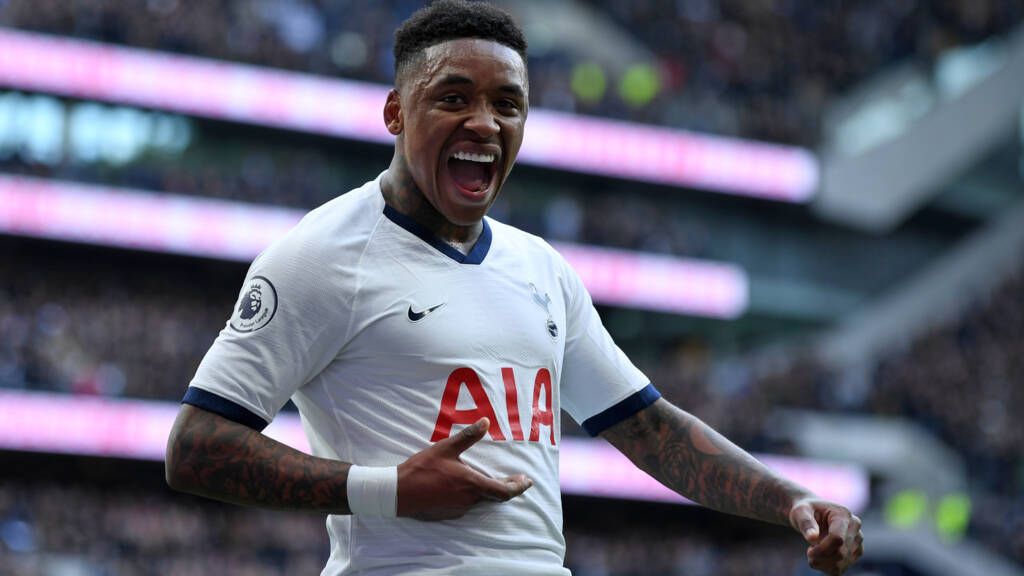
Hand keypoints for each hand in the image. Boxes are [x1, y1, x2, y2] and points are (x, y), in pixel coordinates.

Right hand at [396, 417, 532, 520]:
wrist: (398, 493)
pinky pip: (467, 504)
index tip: (527, 482)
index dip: (518, 488)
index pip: (503, 492)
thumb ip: (468, 436)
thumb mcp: (446, 448)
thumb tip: (486, 422)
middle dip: (507, 487)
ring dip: (488, 491)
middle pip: (494, 496)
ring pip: (480, 500)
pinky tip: (466, 487)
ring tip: (492, 480)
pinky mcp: (448, 513)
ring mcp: (458, 509)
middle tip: (517, 480)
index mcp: (471, 484)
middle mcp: (468, 500)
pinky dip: (473, 495)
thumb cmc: (422, 469)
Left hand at [789, 498, 863, 574]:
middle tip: (809, 552)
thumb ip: (805, 523)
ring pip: (842, 565)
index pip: (838, 539)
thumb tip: (812, 538)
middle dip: (821, 557)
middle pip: (841, 554)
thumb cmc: (806, 511)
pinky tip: (819, 559)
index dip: (822, 550)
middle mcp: (855, 527)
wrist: (813, 514)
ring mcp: (857, 540)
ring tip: (813, 553)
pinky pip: (841, 569)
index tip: (809, 553)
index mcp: (843, 514)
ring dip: (823, 564)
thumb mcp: (800, 512)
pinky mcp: (856, 551)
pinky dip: (826, 568)